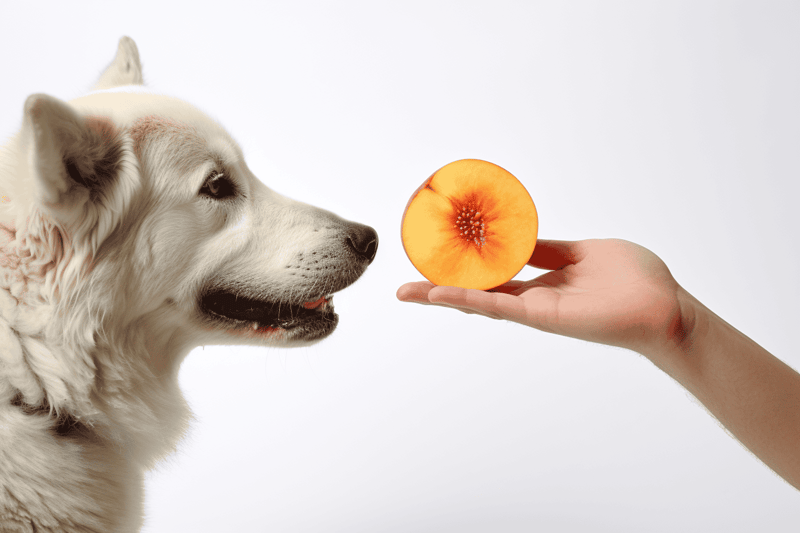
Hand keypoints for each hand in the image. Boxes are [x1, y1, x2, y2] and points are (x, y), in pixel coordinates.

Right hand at [397, 239, 693, 353]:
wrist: (663, 306)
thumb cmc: (634, 279)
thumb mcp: (582, 252)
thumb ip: (550, 250)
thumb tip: (522, 237)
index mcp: (543, 281)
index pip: (496, 273)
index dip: (468, 265)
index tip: (441, 255)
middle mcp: (533, 297)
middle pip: (478, 291)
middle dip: (442, 287)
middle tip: (406, 283)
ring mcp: (534, 309)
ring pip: (478, 301)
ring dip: (440, 296)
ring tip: (406, 291)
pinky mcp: (540, 316)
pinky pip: (496, 306)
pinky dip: (464, 299)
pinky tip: (436, 294)